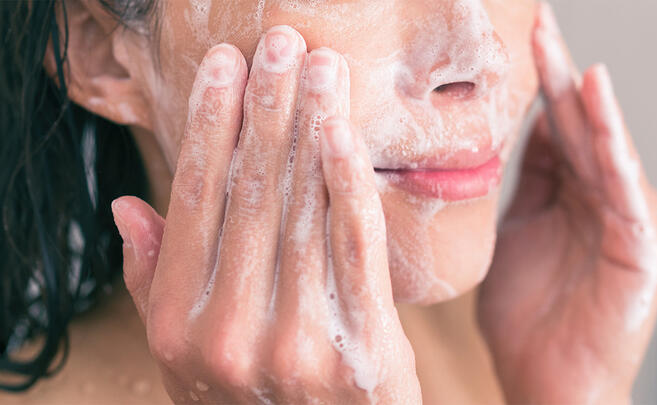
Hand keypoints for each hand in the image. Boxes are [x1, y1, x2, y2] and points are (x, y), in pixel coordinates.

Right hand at [111, 26, 420, 403]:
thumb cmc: (250, 404)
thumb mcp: (185, 357)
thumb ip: (155, 283)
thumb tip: (129, 208)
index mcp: (180, 325)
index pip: (193, 203)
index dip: (208, 127)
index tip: (223, 69)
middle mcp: (230, 330)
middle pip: (250, 194)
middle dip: (265, 108)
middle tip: (278, 45)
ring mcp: (297, 341)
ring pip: (302, 210)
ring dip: (310, 127)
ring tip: (319, 68)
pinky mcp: (363, 347)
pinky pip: (355, 248)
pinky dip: (348, 183)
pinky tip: (343, 132)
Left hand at [476, 3, 656, 403]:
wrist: (547, 385)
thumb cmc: (527, 321)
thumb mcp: (513, 237)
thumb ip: (523, 188)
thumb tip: (516, 136)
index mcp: (573, 200)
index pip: (557, 133)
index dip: (537, 89)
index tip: (517, 44)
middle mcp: (604, 203)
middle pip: (580, 129)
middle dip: (556, 77)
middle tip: (536, 25)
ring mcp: (628, 222)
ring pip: (603, 149)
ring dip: (582, 98)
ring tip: (557, 49)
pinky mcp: (643, 247)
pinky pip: (623, 186)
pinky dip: (612, 142)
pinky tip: (595, 100)